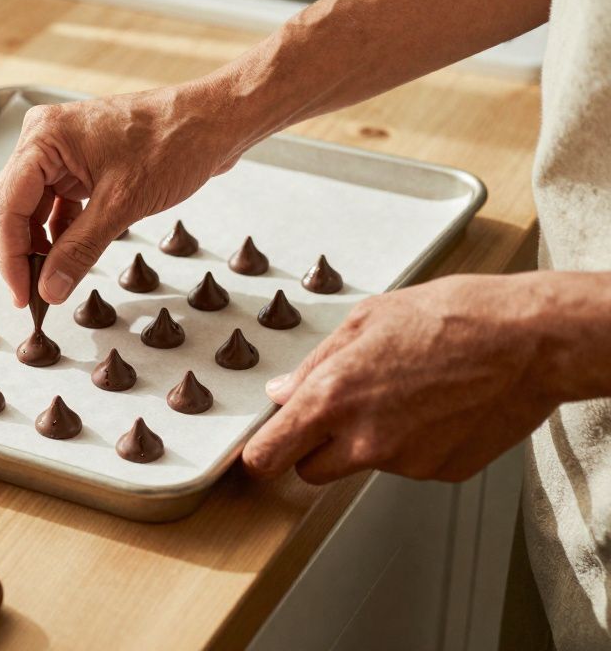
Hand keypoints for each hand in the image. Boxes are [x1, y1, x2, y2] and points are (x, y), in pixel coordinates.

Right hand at [0, 81, 259, 306]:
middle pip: (11, 207)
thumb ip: (78, 250)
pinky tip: (67, 257)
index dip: (11, 257)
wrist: (213, 122)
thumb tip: (49, 289)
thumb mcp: (122, 205)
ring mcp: (60, 150)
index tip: (24, 294)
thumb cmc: (174, 142)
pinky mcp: (78, 161)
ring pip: (31, 208)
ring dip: (39, 245)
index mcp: (44, 138)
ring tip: (51, 281)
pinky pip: (54, 202)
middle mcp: (43, 139)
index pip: (7, 207)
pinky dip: (59, 232)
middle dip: (21, 253)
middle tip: (35, 294)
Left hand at [242, 273, 578, 483]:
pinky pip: (410, 464)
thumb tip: (282, 392)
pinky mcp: (441, 472)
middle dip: (314, 449)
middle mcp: (364, 440)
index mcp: (333, 398)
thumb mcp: (366, 320)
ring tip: (408, 391)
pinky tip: (437, 405)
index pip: (270, 456)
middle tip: (339, 413)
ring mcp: (405, 462)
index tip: (260, 450)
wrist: (527, 340)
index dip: (261, 455)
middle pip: (311, 472)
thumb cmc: (451, 317)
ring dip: (371, 440)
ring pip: (365, 463)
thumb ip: (315, 364)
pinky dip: (415, 443)